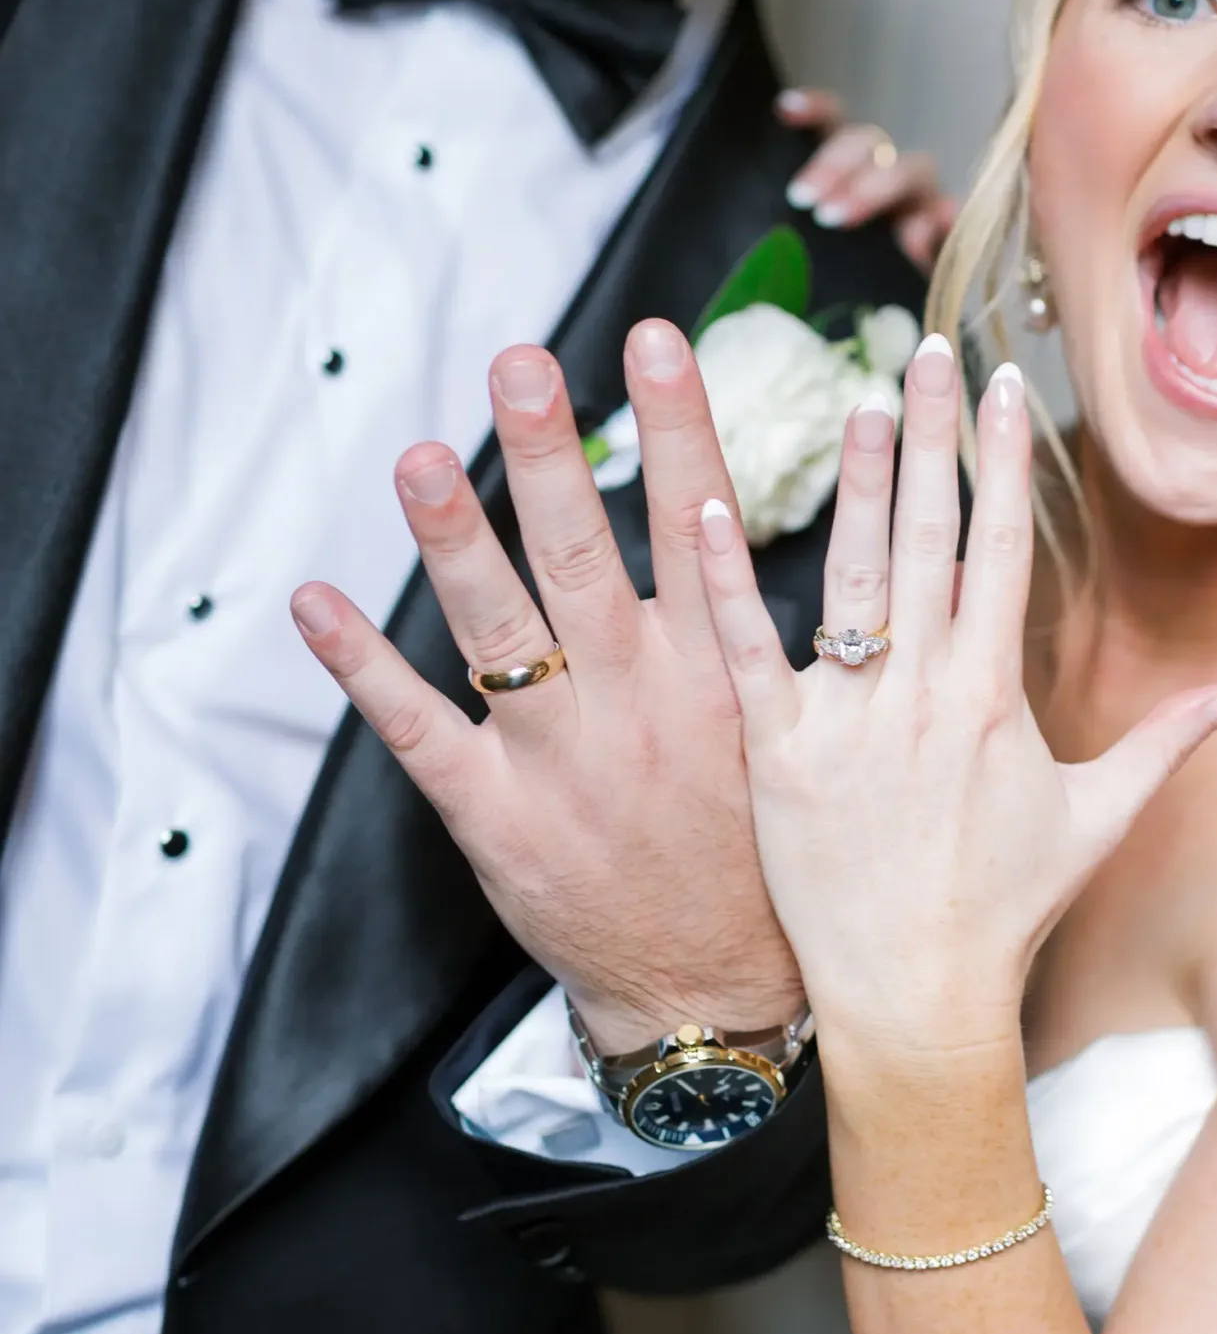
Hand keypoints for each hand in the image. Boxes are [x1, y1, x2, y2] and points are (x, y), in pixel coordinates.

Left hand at [290, 322, 799, 1052]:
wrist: (720, 996)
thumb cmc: (758, 854)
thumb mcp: (784, 730)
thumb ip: (749, 627)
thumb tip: (717, 507)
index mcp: (722, 668)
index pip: (701, 519)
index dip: (677, 422)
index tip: (653, 336)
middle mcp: (640, 698)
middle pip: (586, 551)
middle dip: (552, 450)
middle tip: (521, 363)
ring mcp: (561, 755)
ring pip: (500, 627)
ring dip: (455, 537)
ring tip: (419, 455)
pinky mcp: (496, 815)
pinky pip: (417, 729)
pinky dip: (362, 667)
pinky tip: (315, 603)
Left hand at [693, 335, 1216, 1059]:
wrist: (916, 998)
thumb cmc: (1005, 913)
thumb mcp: (1098, 821)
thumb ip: (1169, 742)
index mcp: (997, 695)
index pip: (1003, 549)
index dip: (1003, 461)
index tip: (1001, 387)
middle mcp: (926, 692)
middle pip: (931, 539)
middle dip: (932, 436)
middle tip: (926, 349)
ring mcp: (850, 720)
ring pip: (852, 578)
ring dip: (856, 483)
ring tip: (857, 400)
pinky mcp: (779, 756)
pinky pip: (749, 655)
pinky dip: (728, 583)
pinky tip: (706, 510)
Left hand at [774, 88, 955, 273]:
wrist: (887, 327)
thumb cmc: (829, 281)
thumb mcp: (806, 254)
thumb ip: (792, 235)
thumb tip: (791, 216)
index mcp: (848, 168)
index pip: (834, 122)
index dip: (814, 109)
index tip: (784, 109)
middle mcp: (886, 174)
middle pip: (870, 142)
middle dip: (835, 164)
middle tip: (803, 199)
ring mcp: (923, 202)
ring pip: (913, 169)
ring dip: (874, 187)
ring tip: (838, 219)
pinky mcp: (951, 236)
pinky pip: (955, 218)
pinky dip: (944, 218)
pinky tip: (926, 233)